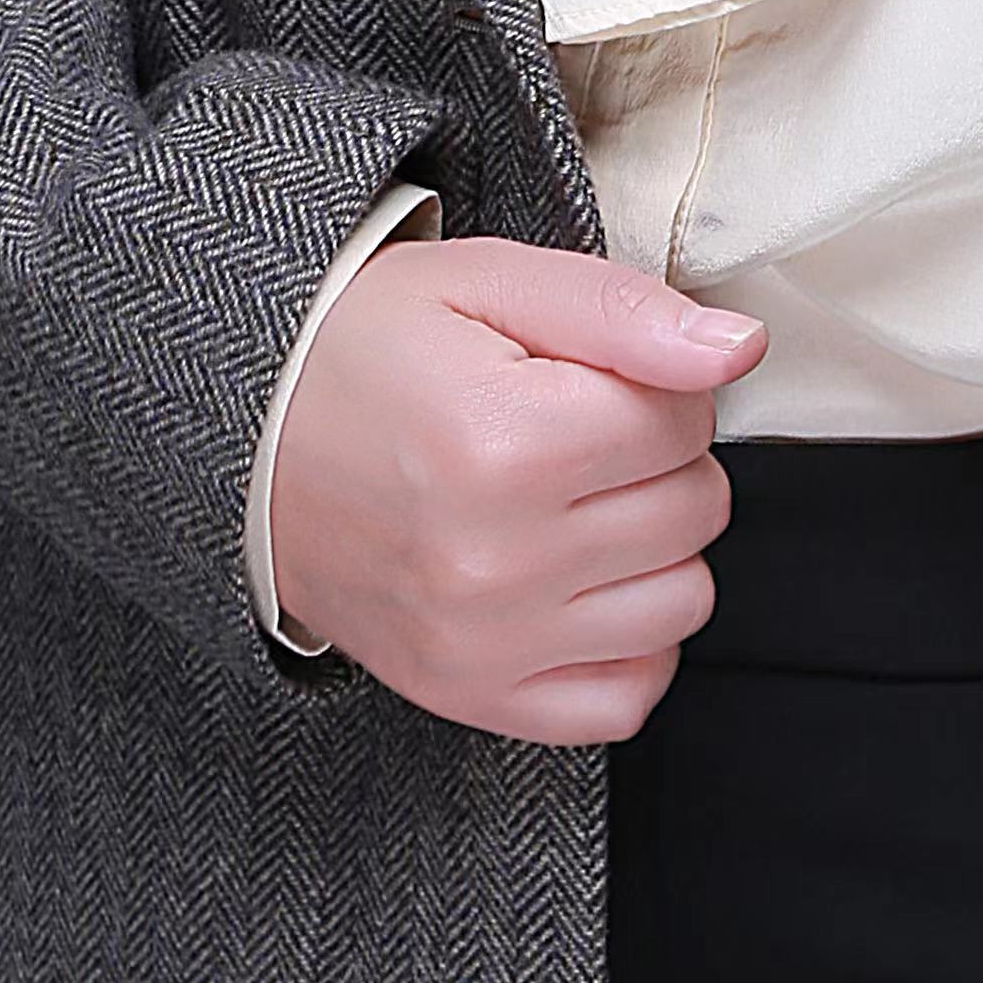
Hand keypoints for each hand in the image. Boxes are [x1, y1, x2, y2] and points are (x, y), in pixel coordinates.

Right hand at [272, 236, 766, 741]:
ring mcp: (484, 642)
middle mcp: (496, 560)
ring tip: (576, 503)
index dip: (656, 383)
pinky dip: (629, 644)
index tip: (591, 376)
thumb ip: (621, 309)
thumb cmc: (366, 352)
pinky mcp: (471, 696)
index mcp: (502, 442)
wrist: (245, 444)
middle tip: (579, 433)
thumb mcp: (485, 283)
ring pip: (680, 603)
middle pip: (693, 510)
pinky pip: (626, 699)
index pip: (685, 421)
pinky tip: (581, 585)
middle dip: (657, 458)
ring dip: (653, 547)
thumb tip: (737, 349)